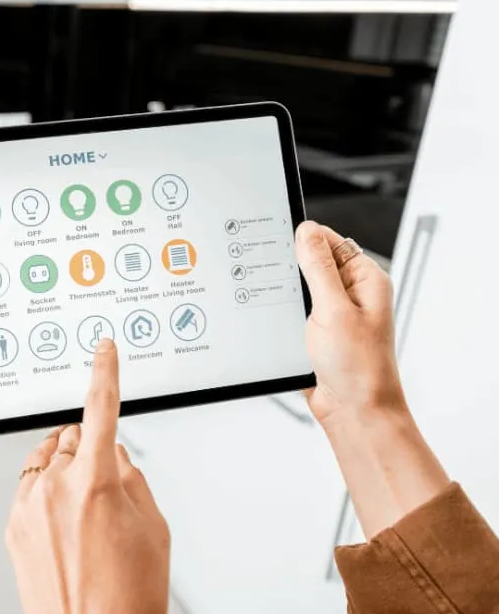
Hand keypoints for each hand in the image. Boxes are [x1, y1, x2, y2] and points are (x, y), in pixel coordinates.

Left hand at [5, 339, 169, 613]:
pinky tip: (64, 524)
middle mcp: (54, 489)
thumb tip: (114, 455)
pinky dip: (46, 493)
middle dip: (90, 450)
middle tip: (107, 489)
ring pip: (47, 461)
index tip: (104, 351)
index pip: (101, 409)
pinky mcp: (12, 527)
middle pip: (72, 437)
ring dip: (64, 468)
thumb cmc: (128, 595)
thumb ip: (132, 478)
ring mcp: (28, 508)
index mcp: (95, 482)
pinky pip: (29, 489)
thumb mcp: (152, 529)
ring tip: (85, 511)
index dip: (105, 373)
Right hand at [296, 221, 448, 537]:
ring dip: (285, 296)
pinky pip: (294, 311)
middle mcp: (352, 293)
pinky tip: (279, 324)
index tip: (277, 238)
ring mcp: (334, 313)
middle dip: (290, 270)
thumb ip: (319, 267)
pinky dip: (283, 315)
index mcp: (365, 279)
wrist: (354, 412)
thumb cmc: (358, 368)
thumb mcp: (334, 309)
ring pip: (298, 288)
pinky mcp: (318, 332)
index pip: (330, 240)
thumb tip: (307, 231)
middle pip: (311, 262)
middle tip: (278, 281)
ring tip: (283, 310)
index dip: (304, 238)